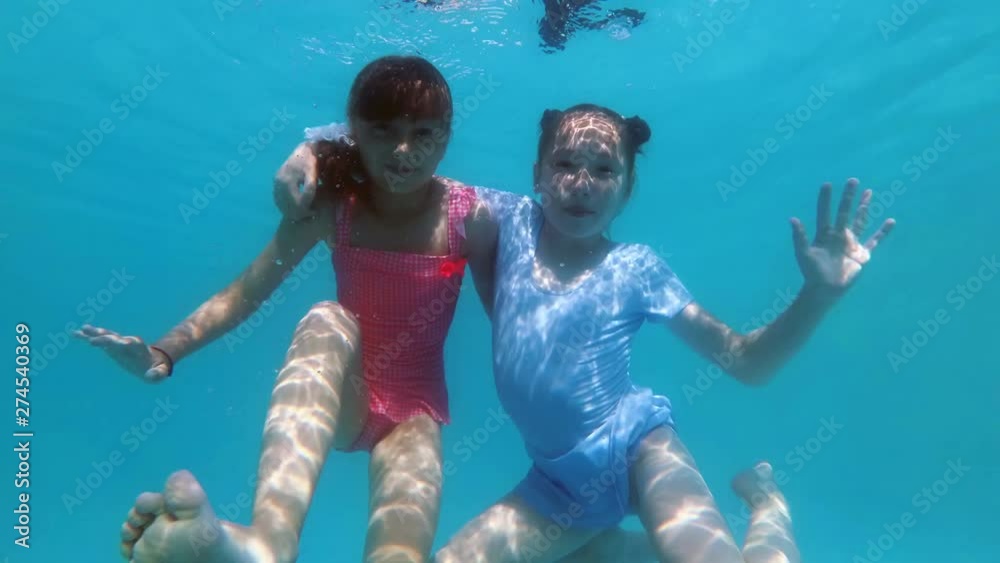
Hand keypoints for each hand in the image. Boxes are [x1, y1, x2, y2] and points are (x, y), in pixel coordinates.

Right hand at [74, 325, 170, 382]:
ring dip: (94, 333)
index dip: (124, 343)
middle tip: (93, 341)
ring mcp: (117, 343)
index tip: (116, 343)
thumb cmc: (156, 367)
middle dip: (106, 339)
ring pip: (105, 336)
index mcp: (139, 347)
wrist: (152, 360)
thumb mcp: (160, 372)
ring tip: (81, 330)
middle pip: (116, 338)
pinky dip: (87, 337)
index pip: (131, 343)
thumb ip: (158, 374)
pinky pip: (97, 340)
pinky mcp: (110, 347)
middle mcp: (127, 342)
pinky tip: (75, 333)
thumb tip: (150, 376)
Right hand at [273, 142, 318, 220]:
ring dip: (293, 211)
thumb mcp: (312, 173)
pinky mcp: (275, 184)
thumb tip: (306, 201)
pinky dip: (287, 206)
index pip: (295, 202)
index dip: (305, 209)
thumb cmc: (310, 161)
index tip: (315, 212)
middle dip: (299, 213)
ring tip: (305, 212)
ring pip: (282, 204)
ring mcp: (275, 184)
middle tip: (311, 213)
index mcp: (287, 181)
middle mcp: (278, 183)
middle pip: (287, 205)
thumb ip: (310, 186)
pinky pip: (279, 200)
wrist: (302, 151)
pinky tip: (296, 208)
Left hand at [791, 178, 894, 295]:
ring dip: (864, 207)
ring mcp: (851, 243)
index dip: (825, 199)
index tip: (827, 184)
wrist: (825, 290)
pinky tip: (890, 221)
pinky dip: (883, 231)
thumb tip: (792, 219)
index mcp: (823, 234)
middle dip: (848, 197)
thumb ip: (799, 237)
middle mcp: (838, 235)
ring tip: (868, 192)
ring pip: (859, 221)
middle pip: (844, 212)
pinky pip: (875, 240)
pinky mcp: (862, 253)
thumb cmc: (812, 273)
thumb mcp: (803, 254)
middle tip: (853, 180)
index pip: (824, 213)